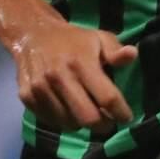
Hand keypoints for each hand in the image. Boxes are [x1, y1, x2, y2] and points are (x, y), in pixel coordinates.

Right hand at [5, 10, 137, 135]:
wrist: (32, 33)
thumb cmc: (73, 39)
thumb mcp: (98, 38)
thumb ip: (116, 50)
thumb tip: (132, 55)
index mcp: (81, 62)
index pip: (107, 97)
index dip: (121, 112)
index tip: (126, 117)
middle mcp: (59, 77)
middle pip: (88, 118)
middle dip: (104, 125)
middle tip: (109, 122)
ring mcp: (41, 89)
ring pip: (69, 124)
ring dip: (83, 123)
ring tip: (88, 113)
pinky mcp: (27, 97)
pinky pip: (51, 122)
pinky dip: (64, 121)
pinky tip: (69, 110)